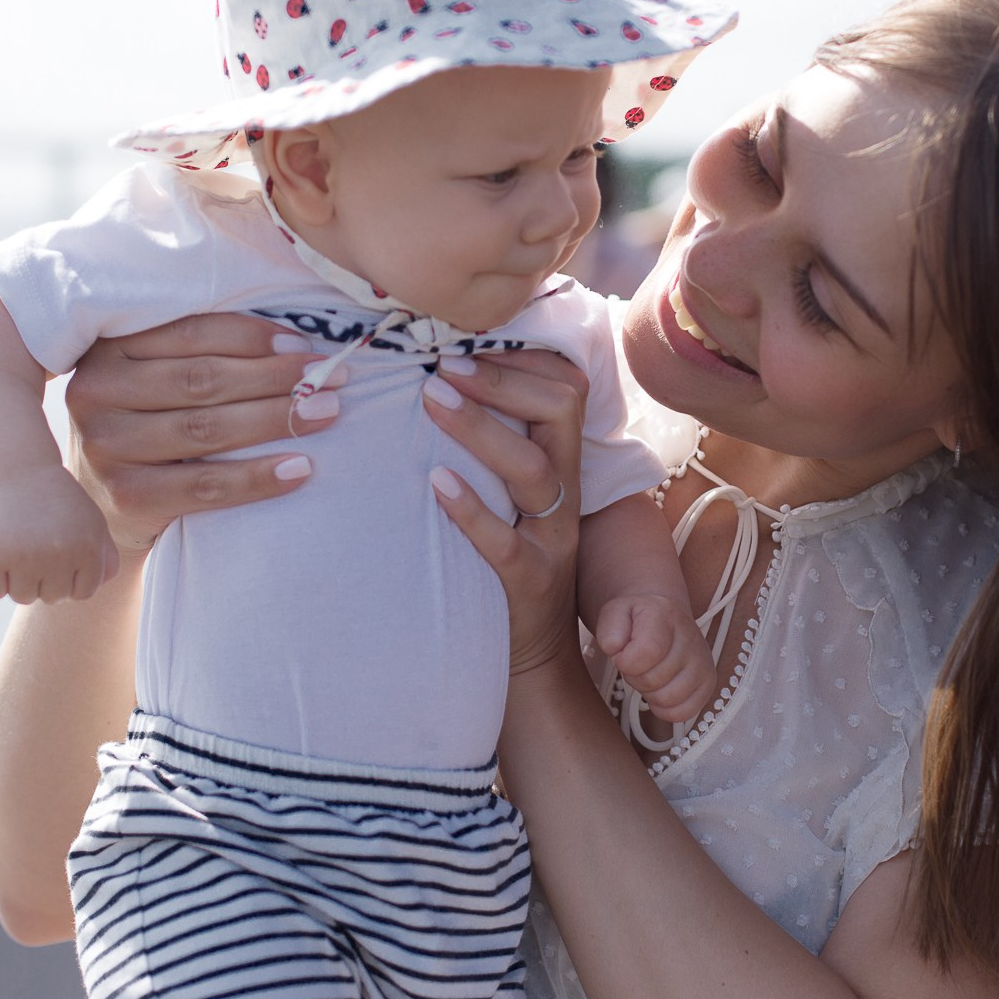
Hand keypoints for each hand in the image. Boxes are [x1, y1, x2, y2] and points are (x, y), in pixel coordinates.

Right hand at [0, 465, 121, 603]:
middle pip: (52, 598)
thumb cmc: (56, 503)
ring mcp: (21, 555)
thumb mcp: (92, 523)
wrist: (13, 473)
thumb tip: (99, 586)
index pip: (82, 594)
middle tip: (37, 542)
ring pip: (22, 597)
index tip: (62, 550)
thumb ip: (106, 558)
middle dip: (45, 577)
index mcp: (87, 547)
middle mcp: (57, 553)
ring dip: (18, 577)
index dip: (70, 576)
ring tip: (19, 542)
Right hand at [63, 313, 337, 551]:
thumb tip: (293, 337)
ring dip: (276, 419)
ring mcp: (106, 448)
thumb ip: (197, 352)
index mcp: (107, 350)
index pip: (190, 334)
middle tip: (332, 377)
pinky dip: (258, 478)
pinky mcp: (126, 497)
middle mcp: (95, 393)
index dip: (252, 337)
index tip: (303, 344)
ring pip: (206, 428)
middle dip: (275, 377)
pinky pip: (205, 485)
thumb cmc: (150, 425)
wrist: (106, 506)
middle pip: (202, 380)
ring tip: (326, 412)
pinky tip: (300, 468)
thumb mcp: (154, 378)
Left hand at [422, 352, 590, 676]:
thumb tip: (434, 377)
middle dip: (501, 381)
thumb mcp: (511, 496)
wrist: (531, 655)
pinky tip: (435, 484)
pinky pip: (505, 544)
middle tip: (442, 365)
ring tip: (432, 400)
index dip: (522, 359)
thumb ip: (495, 444)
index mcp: (561, 465)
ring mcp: (551, 540)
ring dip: (481, 428)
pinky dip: (470, 510)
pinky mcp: (528, 584)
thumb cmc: (505, 558)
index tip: (465, 344)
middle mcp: (564, 495)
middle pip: (559, 413)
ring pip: (533, 470)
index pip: (565, 389)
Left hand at [591, 593, 716, 723]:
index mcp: (666, 615)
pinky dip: (665, 708)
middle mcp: (691, 637)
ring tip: (649, 673)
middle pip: (653, 680)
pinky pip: (683, 713)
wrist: (662, 617)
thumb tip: (616, 649)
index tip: (622, 655)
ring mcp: (703, 662)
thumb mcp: (614, 614)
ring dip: (649, 693)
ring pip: (667, 700)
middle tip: (636, 663)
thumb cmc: (636, 619)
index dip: (625, 662)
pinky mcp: (708, 683)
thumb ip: (609, 631)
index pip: (647, 652)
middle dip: (635, 676)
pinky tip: (660, 688)